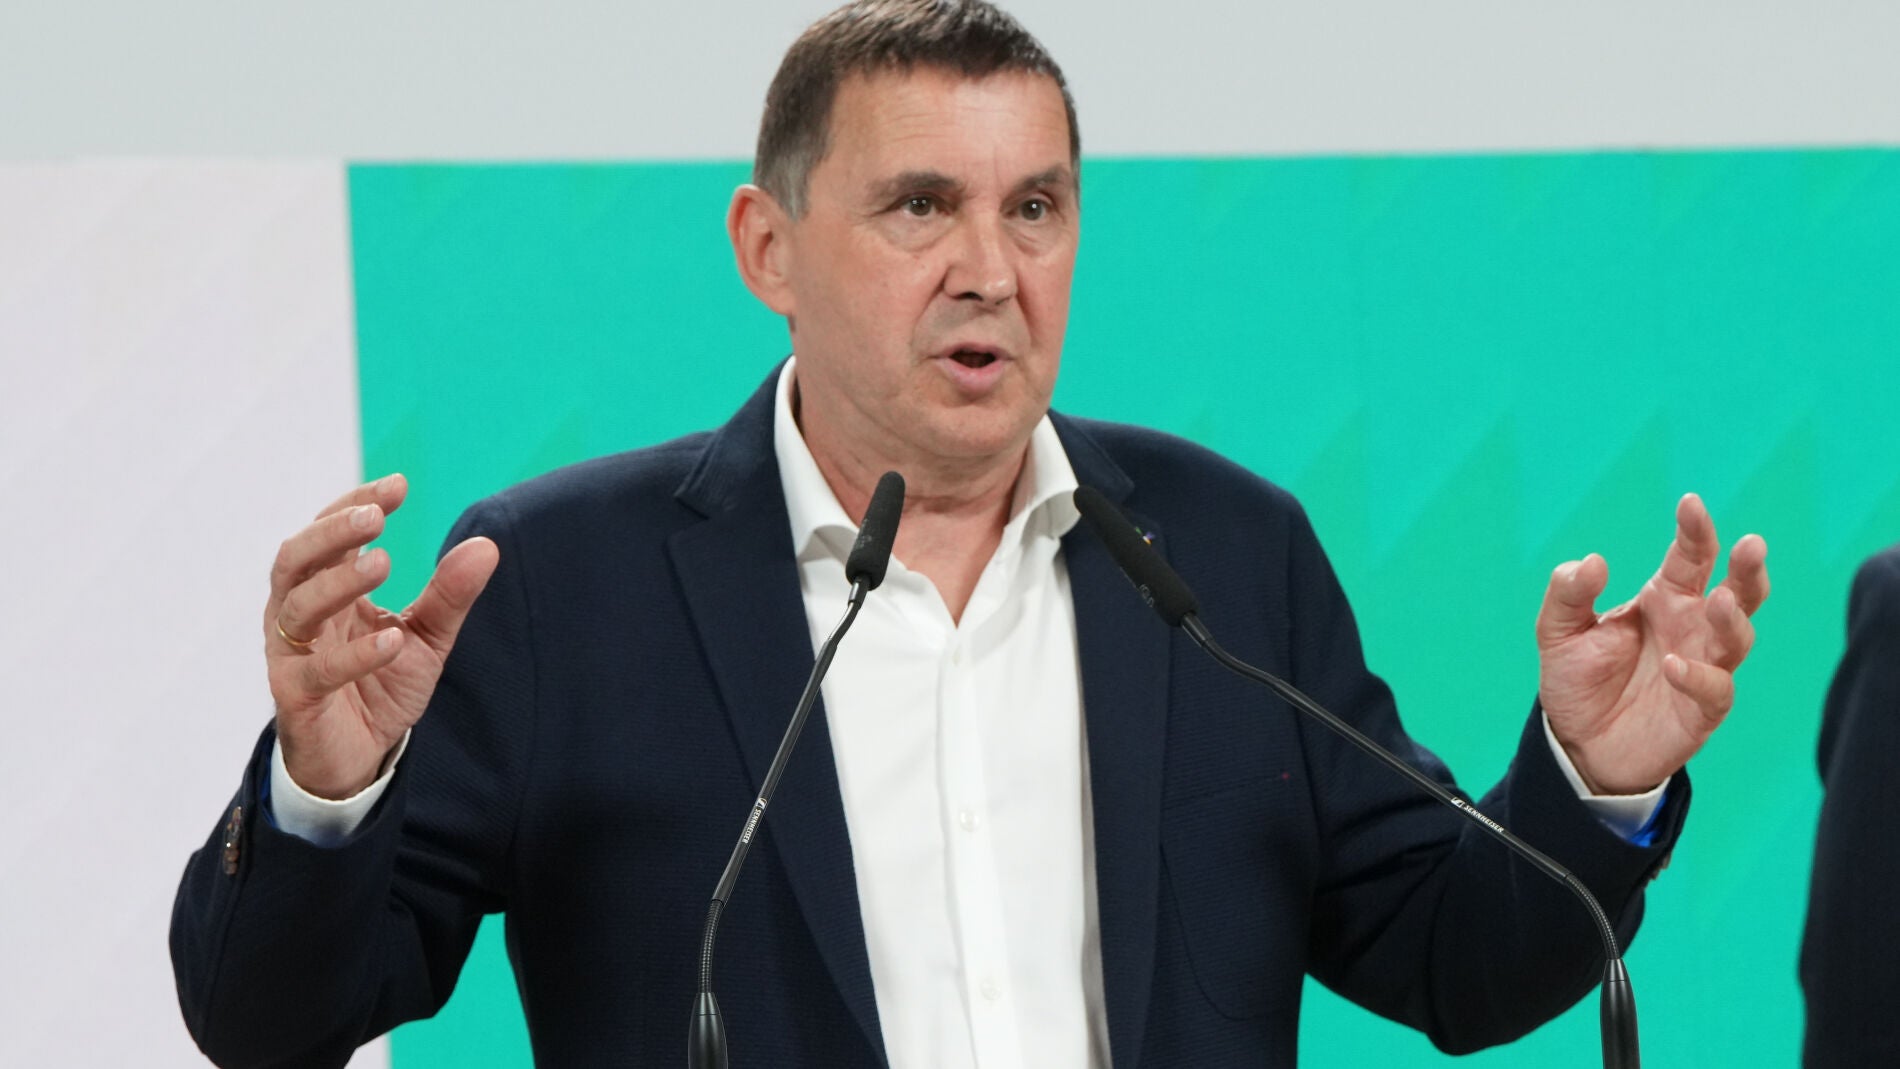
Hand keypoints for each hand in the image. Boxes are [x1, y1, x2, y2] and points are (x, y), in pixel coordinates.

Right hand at [264, 474, 498, 798]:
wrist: (359, 756)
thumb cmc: (382, 685)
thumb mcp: (427, 636)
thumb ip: (449, 594)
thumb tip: (487, 544)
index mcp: (326, 590)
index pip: (330, 535)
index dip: (356, 504)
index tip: (398, 485)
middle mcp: (299, 615)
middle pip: (296, 559)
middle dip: (332, 531)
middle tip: (375, 516)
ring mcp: (292, 655)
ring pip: (298, 607)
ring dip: (340, 581)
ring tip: (385, 562)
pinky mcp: (296, 698)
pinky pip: (318, 672)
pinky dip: (354, 654)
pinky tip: (391, 640)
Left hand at [1535, 493, 1768, 794]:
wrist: (1576, 743)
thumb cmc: (1577, 679)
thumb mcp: (1558, 631)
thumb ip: (1569, 594)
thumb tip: (1592, 561)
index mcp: (1665, 599)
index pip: (1691, 557)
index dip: (1695, 530)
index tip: (1690, 502)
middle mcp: (1692, 628)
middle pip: (1737, 591)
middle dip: (1747, 569)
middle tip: (1751, 544)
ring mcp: (1703, 667)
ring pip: (1737, 637)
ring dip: (1732, 618)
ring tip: (1717, 601)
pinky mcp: (1701, 710)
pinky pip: (1715, 690)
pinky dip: (1698, 676)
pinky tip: (1673, 666)